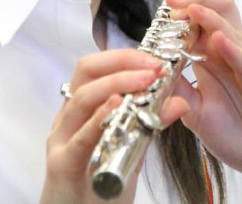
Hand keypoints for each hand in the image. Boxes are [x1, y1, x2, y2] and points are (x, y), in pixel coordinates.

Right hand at [40, 49, 185, 203]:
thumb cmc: (100, 185)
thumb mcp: (131, 149)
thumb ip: (150, 125)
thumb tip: (179, 101)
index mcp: (81, 110)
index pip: (97, 67)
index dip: (126, 56)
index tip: (156, 59)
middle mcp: (68, 119)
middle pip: (85, 72)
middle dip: (121, 61)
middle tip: (153, 67)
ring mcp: (61, 141)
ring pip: (82, 98)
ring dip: (117, 83)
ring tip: (146, 80)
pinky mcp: (62, 165)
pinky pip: (80, 137)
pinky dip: (99, 118)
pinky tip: (118, 106)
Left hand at [165, 0, 241, 202]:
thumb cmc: (238, 135)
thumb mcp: (195, 110)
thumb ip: (176, 87)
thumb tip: (149, 66)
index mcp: (217, 56)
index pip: (201, 18)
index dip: (182, 9)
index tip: (163, 9)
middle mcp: (235, 53)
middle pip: (221, 8)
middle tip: (174, 0)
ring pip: (233, 31)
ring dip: (210, 18)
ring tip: (190, 9)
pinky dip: (232, 49)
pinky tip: (218, 39)